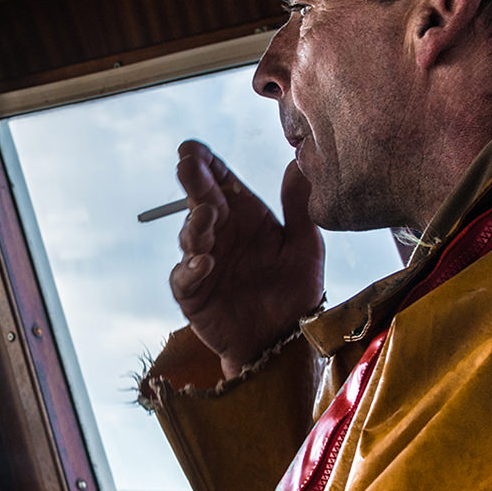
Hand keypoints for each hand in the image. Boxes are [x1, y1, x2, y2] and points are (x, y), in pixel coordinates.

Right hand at [168, 142, 323, 376]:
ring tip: (206, 213)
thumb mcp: (306, 248)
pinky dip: (191, 268)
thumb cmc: (295, 293)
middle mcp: (220, 235)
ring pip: (190, 236)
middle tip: (188, 164)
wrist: (284, 342)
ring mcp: (203, 262)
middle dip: (193, 181)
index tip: (194, 148)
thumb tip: (298, 163)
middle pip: (201, 201)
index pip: (222, 183)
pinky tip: (204, 261)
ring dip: (196, 223)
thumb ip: (299, 207)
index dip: (207, 164)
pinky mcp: (193, 294)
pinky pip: (185, 278)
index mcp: (245, 218)